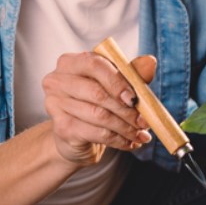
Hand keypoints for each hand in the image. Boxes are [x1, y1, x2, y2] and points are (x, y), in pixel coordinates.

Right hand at [41, 52, 156, 165]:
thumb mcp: (116, 84)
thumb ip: (132, 73)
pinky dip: (118, 140)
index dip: (117, 82)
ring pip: (99, 115)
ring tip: (141, 135)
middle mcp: (57, 81)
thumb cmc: (97, 103)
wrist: (76, 135)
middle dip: (126, 110)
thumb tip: (150, 62)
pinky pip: (96, 133)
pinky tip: (130, 143)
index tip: (135, 99)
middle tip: (145, 122)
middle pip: (97, 93)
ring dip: (125, 127)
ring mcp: (55, 104)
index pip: (95, 65)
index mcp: (71, 62)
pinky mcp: (61, 128)